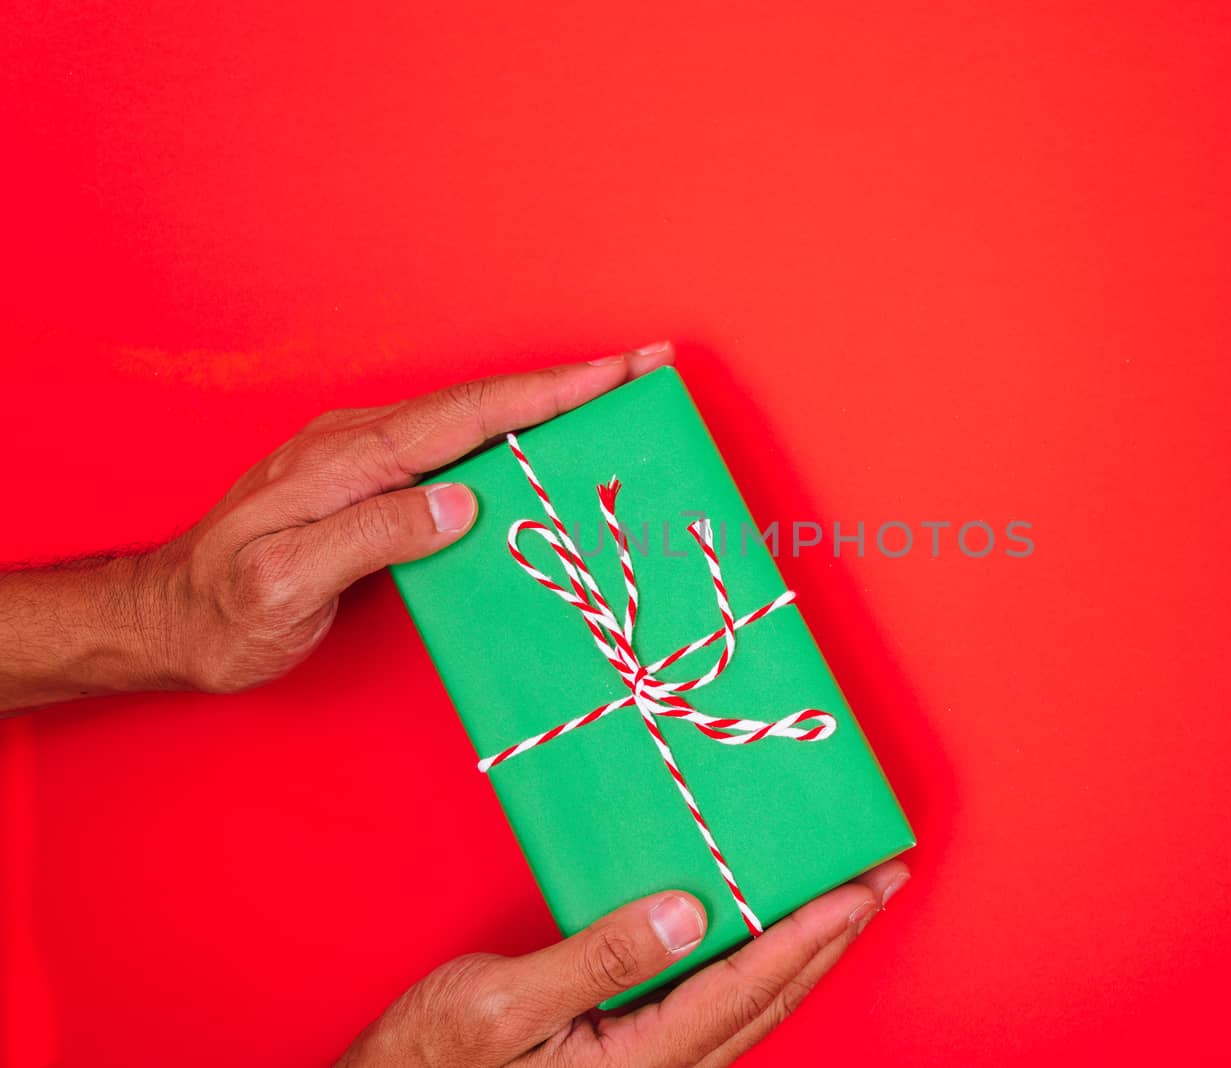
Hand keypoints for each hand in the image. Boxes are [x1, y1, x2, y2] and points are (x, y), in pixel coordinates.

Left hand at [0, 341, 671, 711]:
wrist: (168, 618)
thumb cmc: (224, 614)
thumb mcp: (288, 586)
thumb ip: (373, 537)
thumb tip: (463, 502)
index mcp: (348, 461)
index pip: (469, 416)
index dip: (550, 393)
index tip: (617, 371)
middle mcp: (358, 443)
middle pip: (482, 404)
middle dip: (568, 384)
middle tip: (642, 369)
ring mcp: (360, 457)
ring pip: (471, 421)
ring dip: (544, 407)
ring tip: (611, 400)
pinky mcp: (363, 479)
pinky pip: (450, 446)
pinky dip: (507, 437)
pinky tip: (537, 448)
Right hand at [339, 861, 908, 1066]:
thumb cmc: (435, 1060)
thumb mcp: (502, 1004)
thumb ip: (599, 959)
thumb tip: (687, 912)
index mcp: (639, 1061)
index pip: (746, 984)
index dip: (811, 931)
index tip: (860, 886)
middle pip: (770, 998)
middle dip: (834, 937)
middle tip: (883, 879)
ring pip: (753, 1008)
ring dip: (806, 952)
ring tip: (846, 902)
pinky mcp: (633, 1062)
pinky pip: (719, 1011)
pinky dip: (759, 969)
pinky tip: (767, 939)